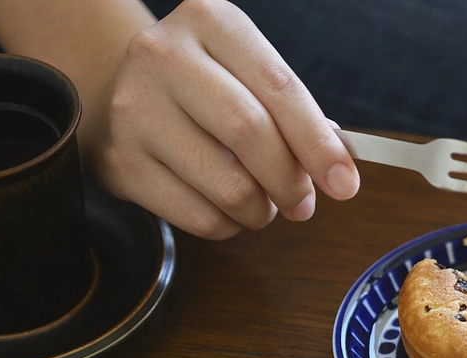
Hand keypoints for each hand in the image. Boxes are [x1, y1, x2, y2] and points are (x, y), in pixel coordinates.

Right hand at [81, 0, 359, 238]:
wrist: (121, 90)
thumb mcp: (248, 76)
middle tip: (302, 203)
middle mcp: (164, 56)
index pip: (279, 88)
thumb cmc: (204, 89)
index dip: (319, 144)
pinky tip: (226, 211)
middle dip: (290, 181)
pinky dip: (228, 226)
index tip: (346, 183)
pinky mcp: (121, 161)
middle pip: (250, 133)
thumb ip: (295, 115)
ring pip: (227, 185)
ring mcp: (135, 109)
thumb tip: (339, 168)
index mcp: (210, 22)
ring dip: (260, 210)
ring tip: (262, 204)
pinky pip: (198, 216)